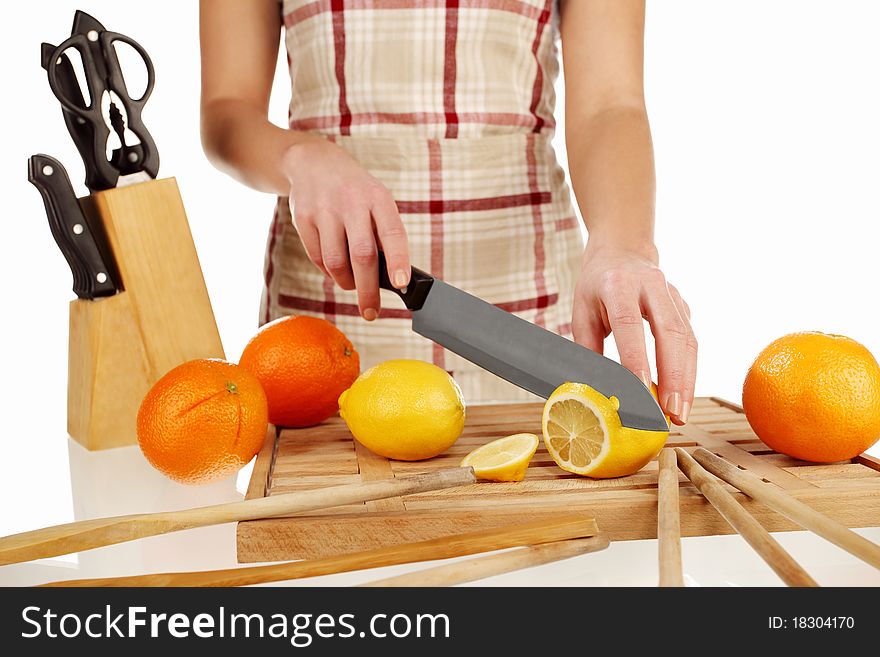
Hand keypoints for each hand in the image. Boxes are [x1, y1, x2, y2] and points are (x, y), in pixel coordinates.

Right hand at [282, 139, 410, 319]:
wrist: (314, 163)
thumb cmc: (355, 192)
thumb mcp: (376, 201)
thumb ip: (383, 234)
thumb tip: (393, 280)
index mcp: (378, 198)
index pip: (391, 233)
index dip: (398, 260)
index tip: (401, 284)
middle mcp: (351, 202)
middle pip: (362, 255)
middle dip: (368, 290)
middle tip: (372, 311)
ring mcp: (324, 210)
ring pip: (336, 262)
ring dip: (346, 282)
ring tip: (352, 284)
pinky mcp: (303, 218)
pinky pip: (318, 258)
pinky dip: (329, 271)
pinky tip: (335, 268)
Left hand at [572, 243, 696, 424]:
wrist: (622, 252)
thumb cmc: (596, 287)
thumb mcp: (581, 312)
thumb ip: (588, 349)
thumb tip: (592, 391)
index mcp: (618, 285)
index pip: (630, 324)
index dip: (637, 358)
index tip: (640, 391)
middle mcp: (651, 286)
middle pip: (670, 332)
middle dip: (674, 376)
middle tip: (672, 412)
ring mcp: (673, 295)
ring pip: (687, 338)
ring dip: (687, 379)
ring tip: (680, 413)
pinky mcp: (684, 307)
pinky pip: (691, 341)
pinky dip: (689, 371)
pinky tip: (682, 395)